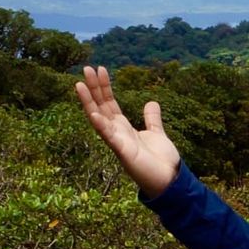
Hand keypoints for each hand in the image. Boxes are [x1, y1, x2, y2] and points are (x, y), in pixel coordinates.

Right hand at [74, 65, 180, 197]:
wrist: (169, 181)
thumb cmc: (160, 161)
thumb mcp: (157, 133)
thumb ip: (152, 119)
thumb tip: (151, 101)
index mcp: (123, 128)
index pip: (110, 103)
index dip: (104, 87)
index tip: (101, 69)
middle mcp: (117, 133)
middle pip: (101, 106)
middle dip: (94, 88)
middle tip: (87, 67)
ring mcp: (118, 142)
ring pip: (99, 118)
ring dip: (89, 102)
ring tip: (79, 84)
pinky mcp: (123, 152)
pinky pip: (109, 137)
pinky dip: (101, 125)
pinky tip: (94, 113)